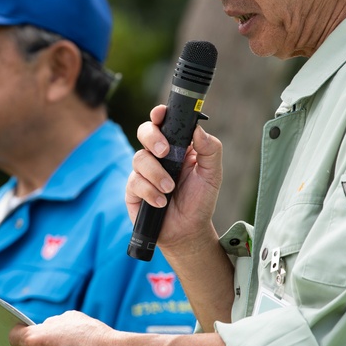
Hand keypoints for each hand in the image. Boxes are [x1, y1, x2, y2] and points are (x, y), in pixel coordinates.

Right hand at [125, 104, 222, 251]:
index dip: (159, 114)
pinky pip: (134, 182)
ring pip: (139, 158)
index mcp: (177, 146)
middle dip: (152, 138)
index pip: (164, 122)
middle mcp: (157, 155)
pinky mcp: (133, 189)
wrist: (188, 231)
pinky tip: (160, 202)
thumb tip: (197, 129)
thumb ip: (210, 149)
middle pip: (144, 131)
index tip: (161, 114)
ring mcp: (143, 171)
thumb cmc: (200, 201)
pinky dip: (149, 192)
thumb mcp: (213, 174)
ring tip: (170, 190)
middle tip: (164, 152)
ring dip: (156, 174)